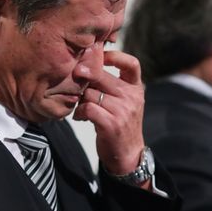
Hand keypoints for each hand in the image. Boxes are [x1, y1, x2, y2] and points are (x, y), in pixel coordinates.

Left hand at [73, 50, 145, 175]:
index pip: (132, 63)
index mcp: (136, 88)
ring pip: (91, 92)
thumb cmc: (121, 125)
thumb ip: (111, 85)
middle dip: (84, 76)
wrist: (128, 155)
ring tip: (79, 105)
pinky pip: (88, 108)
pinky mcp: (111, 124)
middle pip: (102, 75)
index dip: (115, 56)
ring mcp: (123, 111)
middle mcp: (132, 97)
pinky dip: (79, 111)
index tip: (99, 57)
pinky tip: (80, 116)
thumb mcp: (124, 102)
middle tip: (75, 77)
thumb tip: (86, 66)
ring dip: (80, 98)